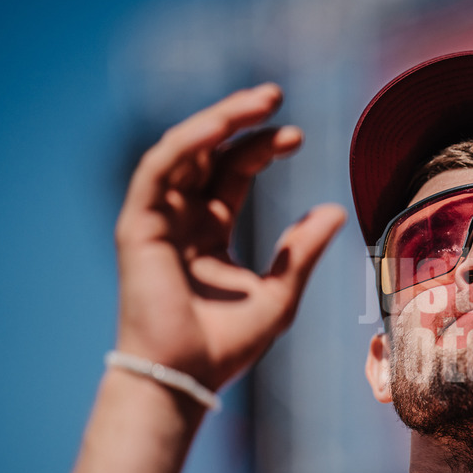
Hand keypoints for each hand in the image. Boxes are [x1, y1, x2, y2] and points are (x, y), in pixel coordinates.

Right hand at [114, 84, 344, 391]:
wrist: (187, 376)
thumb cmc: (228, 345)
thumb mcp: (279, 294)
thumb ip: (302, 251)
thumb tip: (334, 209)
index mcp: (211, 234)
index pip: (234, 174)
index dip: (263, 148)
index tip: (297, 135)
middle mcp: (182, 221)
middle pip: (210, 155)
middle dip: (241, 121)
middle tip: (275, 95)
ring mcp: (158, 221)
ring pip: (182, 151)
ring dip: (217, 120)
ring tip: (259, 100)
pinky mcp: (138, 226)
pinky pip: (158, 170)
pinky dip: (186, 143)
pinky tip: (218, 125)